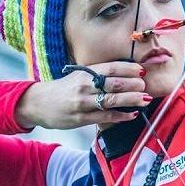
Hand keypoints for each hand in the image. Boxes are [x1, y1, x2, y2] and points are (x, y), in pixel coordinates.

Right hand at [15, 61, 149, 129]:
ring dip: (131, 100)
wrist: (38, 103)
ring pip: (112, 100)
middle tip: (146, 86)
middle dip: (134, 84)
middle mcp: (84, 86)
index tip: (142, 71)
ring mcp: (82, 103)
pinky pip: (105, 117)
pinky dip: (121, 116)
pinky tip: (132, 115)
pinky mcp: (81, 118)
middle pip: (115, 83)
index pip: (111, 67)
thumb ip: (98, 75)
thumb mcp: (78, 77)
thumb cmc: (63, 89)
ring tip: (145, 99)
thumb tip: (125, 75)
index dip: (129, 68)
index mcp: (85, 73)